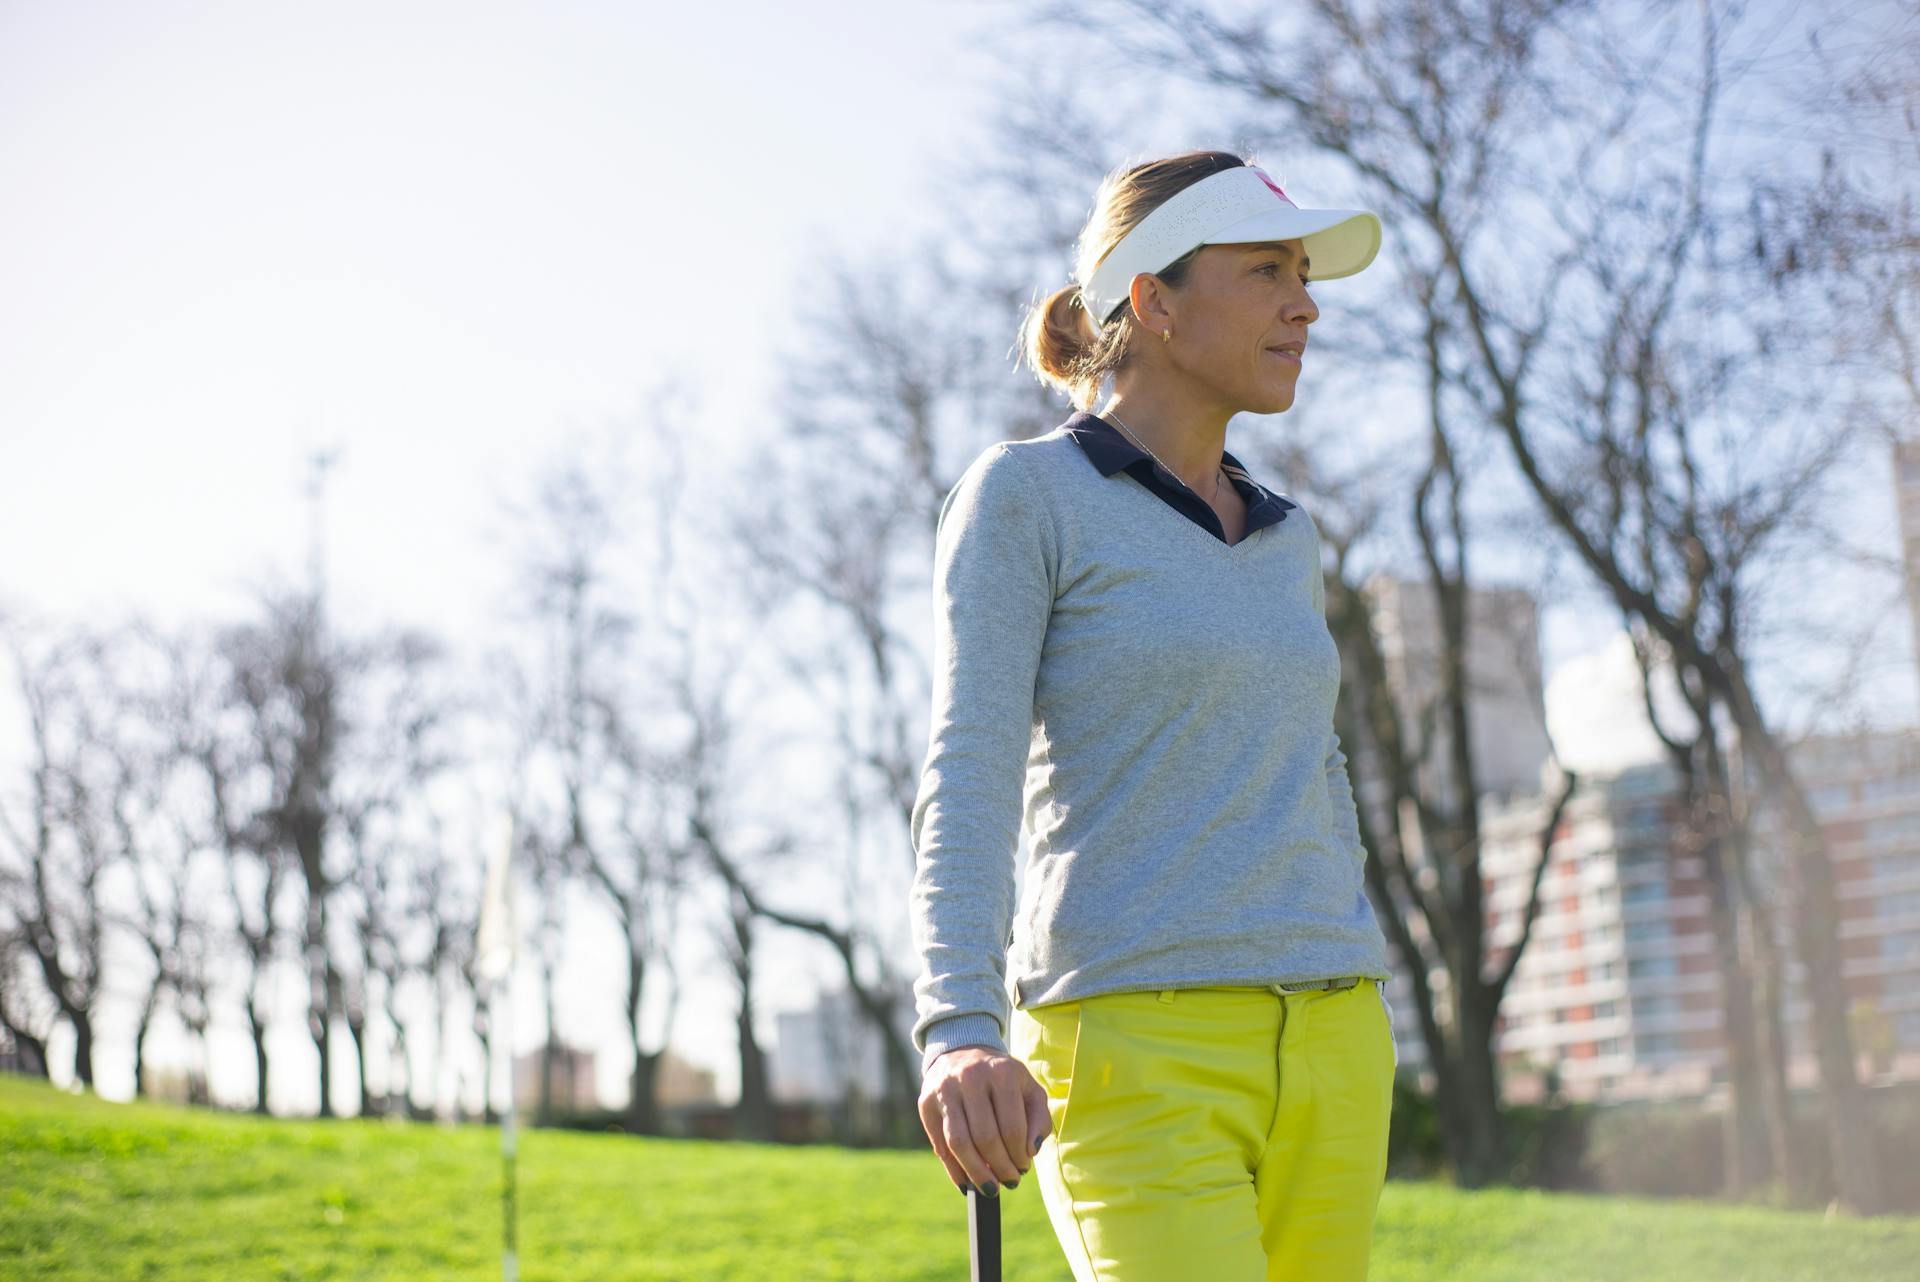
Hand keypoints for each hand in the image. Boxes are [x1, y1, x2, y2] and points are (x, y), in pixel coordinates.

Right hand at [918, 1045, 1051, 1196]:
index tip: (1024, 1167)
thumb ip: (1039, 1118)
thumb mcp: (1029, 1088)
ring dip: (976, 1173)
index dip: (1019, 1155)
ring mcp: (945, 1089)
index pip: (1012, 1127)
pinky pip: (939, 1144)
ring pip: (958, 1143)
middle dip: (1000, 1167)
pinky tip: (966, 1181)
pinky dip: (953, 1168)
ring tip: (990, 1188)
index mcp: (1002, 1072)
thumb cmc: (1002, 1078)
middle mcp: (970, 1077)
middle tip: (1010, 1181)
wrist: (962, 1051)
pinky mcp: (925, 1102)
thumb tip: (1031, 1151)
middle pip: (985, 1138)